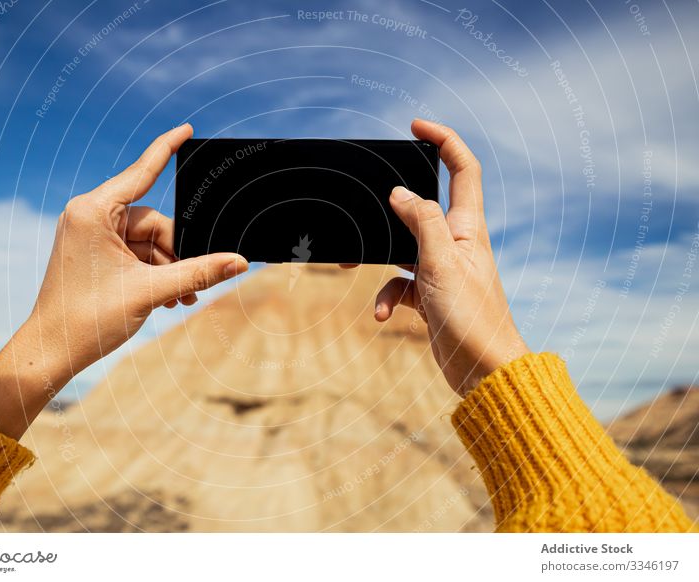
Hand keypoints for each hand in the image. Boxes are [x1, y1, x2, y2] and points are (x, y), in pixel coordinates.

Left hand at [0, 124, 247, 438]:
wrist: (50, 351)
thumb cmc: (88, 318)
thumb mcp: (151, 291)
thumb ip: (198, 272)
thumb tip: (239, 262)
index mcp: (93, 212)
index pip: (141, 172)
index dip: (166, 148)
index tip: (186, 128)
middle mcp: (89, 217)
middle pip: (153, 222)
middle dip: (178, 252)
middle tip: (195, 283)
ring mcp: (90, 237)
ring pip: (147, 242)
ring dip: (169, 268)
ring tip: (184, 297)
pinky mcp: (94, 256)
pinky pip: (135, 254)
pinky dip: (154, 272)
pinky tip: (170, 297)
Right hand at [375, 119, 527, 396]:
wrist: (483, 372)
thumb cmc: (473, 317)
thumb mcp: (442, 263)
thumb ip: (422, 223)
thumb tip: (400, 193)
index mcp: (467, 227)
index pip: (462, 169)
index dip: (444, 141)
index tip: (416, 126)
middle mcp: (456, 242)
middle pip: (423, 205)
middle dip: (391, 205)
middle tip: (367, 201)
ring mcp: (442, 268)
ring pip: (402, 246)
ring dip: (378, 257)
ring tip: (349, 267)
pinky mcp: (430, 295)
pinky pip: (400, 284)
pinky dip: (387, 296)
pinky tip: (383, 315)